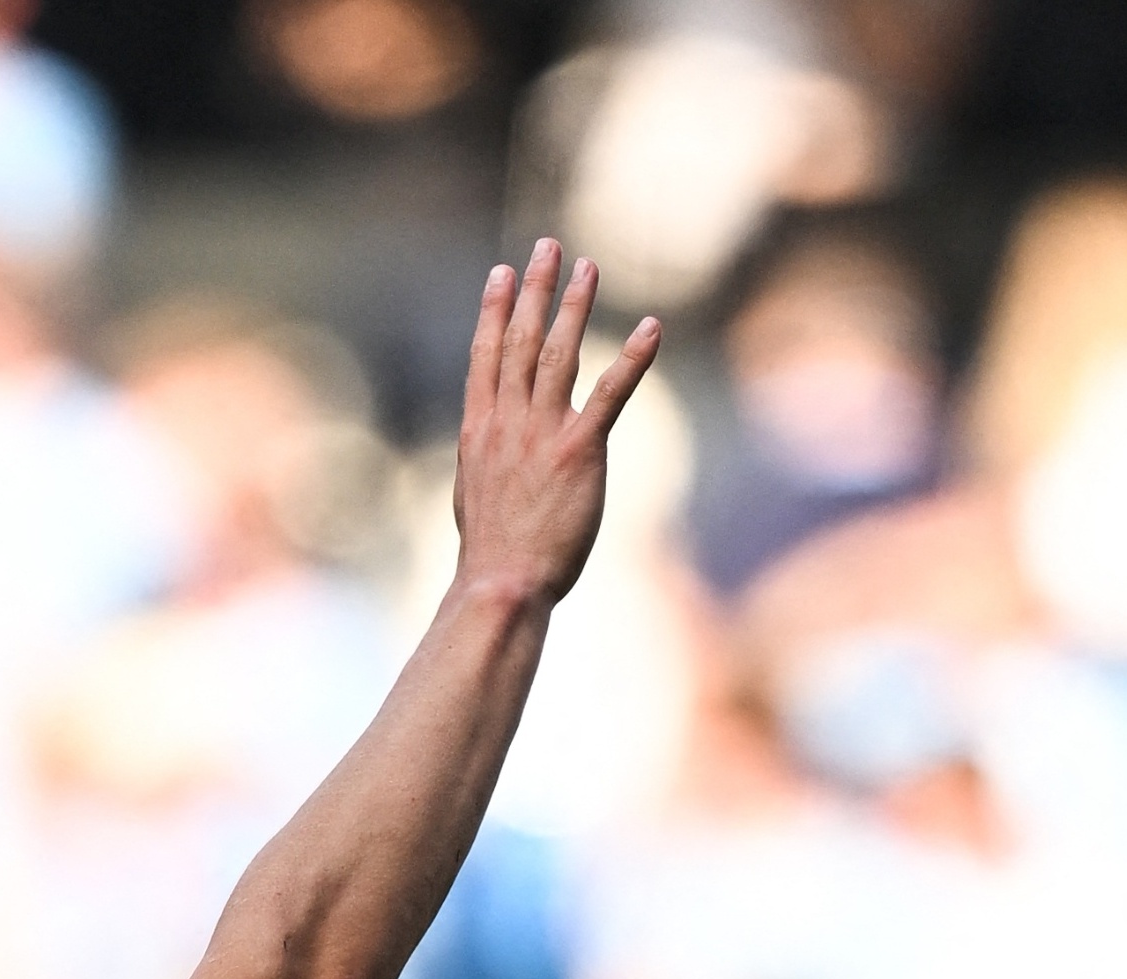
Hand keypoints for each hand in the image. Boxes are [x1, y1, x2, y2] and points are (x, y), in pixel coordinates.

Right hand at [451, 240, 659, 606]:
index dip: (493, 311)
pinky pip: (610, 395)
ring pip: (557, 355)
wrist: (502, 583)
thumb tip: (489, 449)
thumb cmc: (491, 552)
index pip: (484, 357)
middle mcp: (506, 423)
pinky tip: (652, 328)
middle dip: (532, 290)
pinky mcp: (579, 451)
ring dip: (574, 307)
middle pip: (518, 342)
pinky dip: (632, 358)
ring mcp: (541, 434)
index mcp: (478, 432)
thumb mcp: (474, 495)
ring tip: (588, 267)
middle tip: (546, 248)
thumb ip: (486, 459)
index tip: (500, 274)